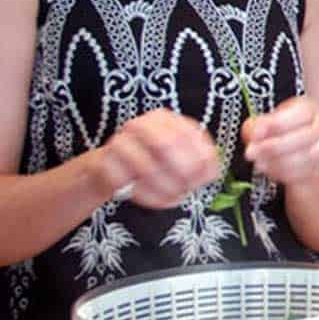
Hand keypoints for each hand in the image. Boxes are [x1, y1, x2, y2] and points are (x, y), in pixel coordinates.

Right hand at [96, 109, 219, 207]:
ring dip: (167, 189)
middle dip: (184, 172)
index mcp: (163, 118)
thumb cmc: (152, 161)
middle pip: (167, 145)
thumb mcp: (178, 154)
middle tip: (191, 189)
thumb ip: (198, 158)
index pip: (189, 133)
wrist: (109, 167)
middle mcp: (140, 124)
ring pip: (148, 168)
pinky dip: (147, 197)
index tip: (208, 177)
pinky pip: (129, 184)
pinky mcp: (104, 164)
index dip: (202, 157)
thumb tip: (213, 173)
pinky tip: (158, 201)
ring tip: (177, 198)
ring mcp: (119, 142)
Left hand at [242, 95, 318, 184]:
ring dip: (279, 162)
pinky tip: (270, 171)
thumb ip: (256, 126)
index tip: (256, 134)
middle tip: (251, 152)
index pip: (301, 113)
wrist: (294, 154)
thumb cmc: (278, 134)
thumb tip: (255, 134)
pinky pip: (306, 172)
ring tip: (259, 163)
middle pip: (305, 136)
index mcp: (308, 109)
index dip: (277, 123)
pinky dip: (285, 174)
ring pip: (308, 156)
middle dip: (275, 147)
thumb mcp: (262, 124)